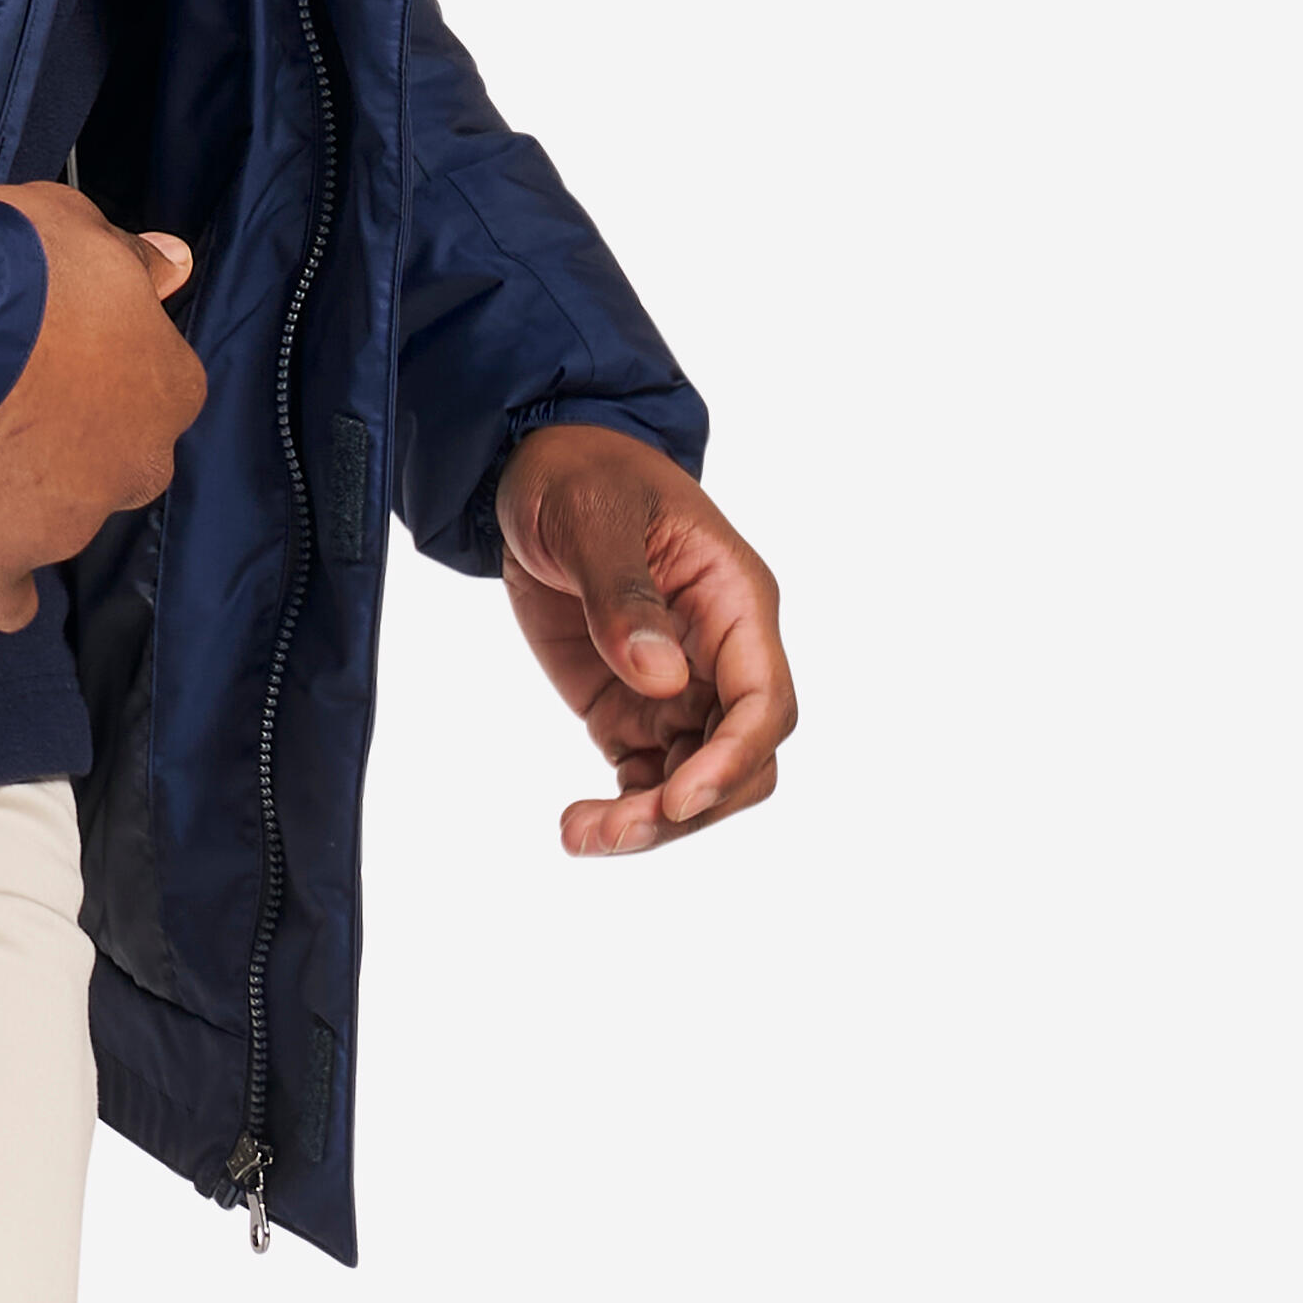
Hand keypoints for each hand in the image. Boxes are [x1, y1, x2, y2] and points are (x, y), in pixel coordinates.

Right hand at [0, 183, 203, 633]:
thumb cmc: (19, 266)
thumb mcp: (83, 232)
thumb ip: (131, 260)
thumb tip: (176, 265)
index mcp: (169, 389)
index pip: (153, 385)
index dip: (103, 359)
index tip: (56, 337)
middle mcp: (135, 468)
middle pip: (113, 458)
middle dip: (72, 432)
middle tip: (7, 386)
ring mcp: (65, 525)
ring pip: (55, 515)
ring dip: (20, 484)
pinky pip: (2, 598)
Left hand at [496, 423, 795, 854]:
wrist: (538, 467)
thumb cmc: (583, 474)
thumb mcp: (595, 516)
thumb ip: (624, 593)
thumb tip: (662, 678)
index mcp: (735, 603)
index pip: (764, 702)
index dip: (732, 758)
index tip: (678, 798)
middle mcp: (720, 655)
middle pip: (740, 760)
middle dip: (690, 806)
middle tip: (617, 828)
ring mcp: (680, 688)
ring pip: (697, 781)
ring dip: (652, 822)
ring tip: (581, 835)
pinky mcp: (634, 708)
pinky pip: (650, 776)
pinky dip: (624, 810)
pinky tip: (577, 827)